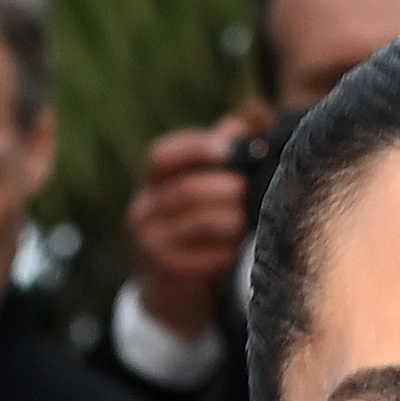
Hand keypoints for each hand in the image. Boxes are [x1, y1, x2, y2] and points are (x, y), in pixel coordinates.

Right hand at [124, 120, 259, 345]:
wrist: (169, 290)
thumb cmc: (193, 224)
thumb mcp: (200, 184)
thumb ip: (225, 145)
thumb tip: (257, 109)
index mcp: (149, 183)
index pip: (161, 156)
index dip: (193, 148)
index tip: (226, 148)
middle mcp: (143, 211)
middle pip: (186, 190)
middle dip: (224, 188)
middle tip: (248, 189)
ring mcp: (152, 245)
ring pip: (199, 224)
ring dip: (232, 219)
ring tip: (248, 218)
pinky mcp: (168, 275)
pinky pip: (207, 259)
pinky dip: (228, 251)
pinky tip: (239, 248)